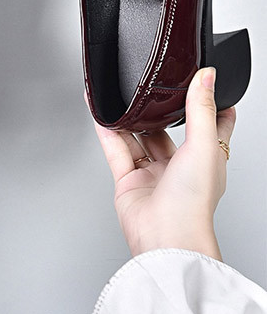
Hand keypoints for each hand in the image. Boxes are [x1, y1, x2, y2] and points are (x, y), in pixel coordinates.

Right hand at [92, 67, 234, 260]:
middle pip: (168, 131)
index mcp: (206, 159)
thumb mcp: (204, 145)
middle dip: (157, 112)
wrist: (166, 236)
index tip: (204, 84)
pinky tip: (101, 115)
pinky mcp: (128, 181)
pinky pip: (115, 149)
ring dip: (129, 119)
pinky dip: (107, 131)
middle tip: (147, 88)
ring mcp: (153, 174)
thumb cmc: (193, 203)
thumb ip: (202, 108)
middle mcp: (180, 167)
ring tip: (119, 97)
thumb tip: (209, 77)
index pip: (213, 126)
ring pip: (138, 138)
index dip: (210, 105)